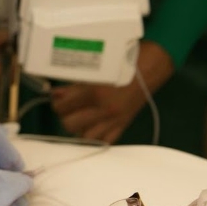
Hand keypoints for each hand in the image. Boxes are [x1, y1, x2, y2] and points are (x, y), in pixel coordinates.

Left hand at [50, 40, 173, 142]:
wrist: (151, 67)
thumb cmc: (122, 64)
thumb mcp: (95, 72)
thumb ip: (73, 86)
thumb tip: (55, 95)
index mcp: (95, 93)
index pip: (63, 107)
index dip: (57, 104)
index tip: (58, 100)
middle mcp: (104, 110)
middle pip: (69, 125)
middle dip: (66, 117)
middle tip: (68, 109)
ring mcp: (114, 120)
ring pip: (84, 136)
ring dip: (79, 129)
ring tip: (80, 118)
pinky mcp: (123, 126)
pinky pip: (104, 141)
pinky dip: (96, 137)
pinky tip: (93, 127)